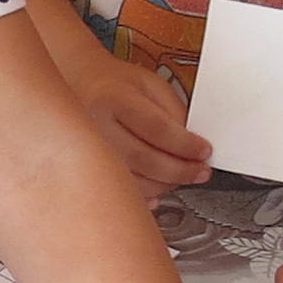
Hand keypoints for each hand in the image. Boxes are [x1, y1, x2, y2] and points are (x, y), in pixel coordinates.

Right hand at [75, 52, 213, 190]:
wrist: (79, 87)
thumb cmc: (116, 86)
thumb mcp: (151, 85)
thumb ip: (174, 112)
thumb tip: (191, 147)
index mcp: (114, 99)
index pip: (156, 128)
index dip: (185, 145)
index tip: (204, 152)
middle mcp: (95, 126)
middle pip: (144, 159)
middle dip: (179, 171)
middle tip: (199, 172)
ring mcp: (86, 151)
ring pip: (131, 181)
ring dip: (163, 185)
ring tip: (180, 178)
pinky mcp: (86, 169)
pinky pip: (117, 192)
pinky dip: (142, 197)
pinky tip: (156, 190)